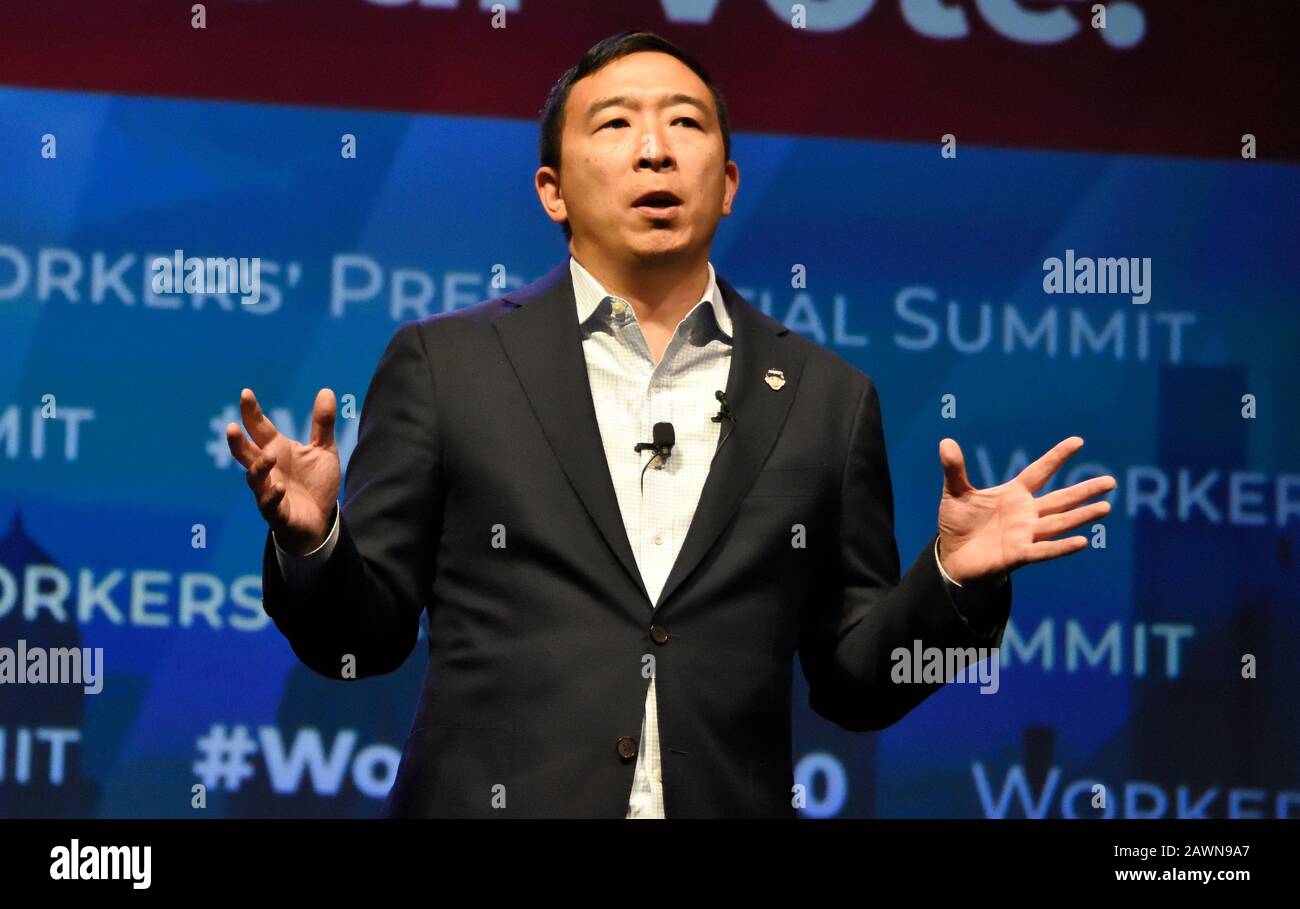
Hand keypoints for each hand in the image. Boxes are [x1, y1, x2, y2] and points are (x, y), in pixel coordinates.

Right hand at [226, 387, 339, 555]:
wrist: (321, 519)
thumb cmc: (316, 483)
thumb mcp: (323, 450)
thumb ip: (322, 424)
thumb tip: (326, 390)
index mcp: (277, 450)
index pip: (260, 428)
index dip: (251, 412)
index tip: (246, 393)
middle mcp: (268, 469)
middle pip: (246, 453)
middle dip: (237, 442)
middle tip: (231, 427)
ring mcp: (268, 491)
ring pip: (254, 479)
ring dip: (259, 467)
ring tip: (270, 456)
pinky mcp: (277, 512)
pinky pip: (269, 504)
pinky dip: (272, 495)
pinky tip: (280, 487)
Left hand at [936, 436, 1115, 584]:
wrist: (952, 557)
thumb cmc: (959, 524)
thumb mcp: (955, 493)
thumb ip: (954, 469)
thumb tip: (946, 442)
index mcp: (1014, 495)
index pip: (1039, 472)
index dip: (1056, 457)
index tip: (1078, 441)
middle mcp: (1026, 513)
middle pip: (1060, 500)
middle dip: (1083, 491)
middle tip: (1110, 481)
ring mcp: (1025, 534)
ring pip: (1058, 523)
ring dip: (1080, 516)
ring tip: (1105, 507)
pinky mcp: (1018, 555)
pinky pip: (1043, 550)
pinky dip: (1061, 547)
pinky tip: (1082, 542)